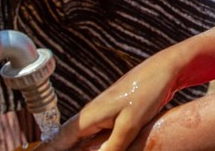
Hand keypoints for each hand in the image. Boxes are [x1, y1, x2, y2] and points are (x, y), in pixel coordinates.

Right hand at [37, 52, 181, 150]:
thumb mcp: (130, 124)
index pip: (55, 143)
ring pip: (76, 141)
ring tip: (51, 150)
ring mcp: (99, 117)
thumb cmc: (147, 91)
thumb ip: (113, 146)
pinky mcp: (111, 118)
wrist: (163, 71)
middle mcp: (89, 117)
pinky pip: (90, 138)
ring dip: (68, 149)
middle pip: (62, 143)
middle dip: (52, 150)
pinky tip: (83, 148)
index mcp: (87, 118)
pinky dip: (83, 147)